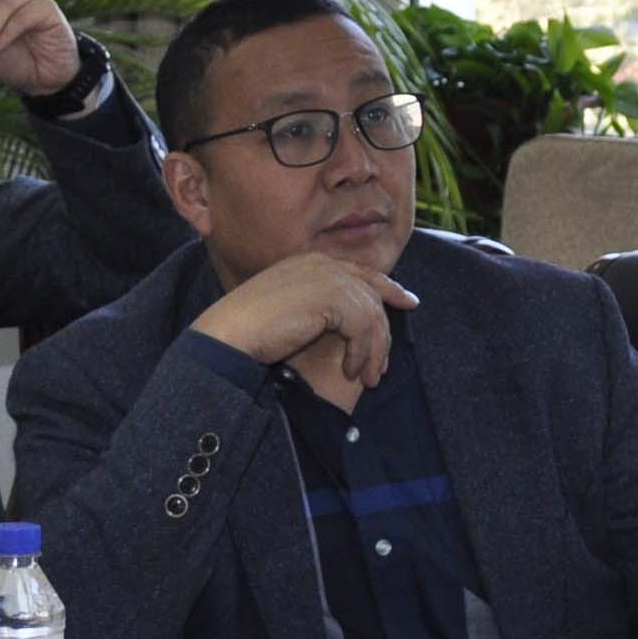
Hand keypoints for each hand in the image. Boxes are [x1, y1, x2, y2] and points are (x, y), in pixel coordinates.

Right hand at [193, 252, 420, 392]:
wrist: (229, 334)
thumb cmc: (249, 329)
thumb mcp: (289, 310)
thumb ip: (316, 304)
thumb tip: (343, 319)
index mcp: (311, 261)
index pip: (361, 272)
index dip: (388, 286)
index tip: (408, 302)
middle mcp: (322, 263)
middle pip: (373, 293)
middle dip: (383, 331)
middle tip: (382, 366)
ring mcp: (328, 276)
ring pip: (372, 313)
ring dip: (373, 350)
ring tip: (367, 377)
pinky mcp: (331, 296)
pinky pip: (363, 327)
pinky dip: (361, 352)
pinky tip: (349, 370)